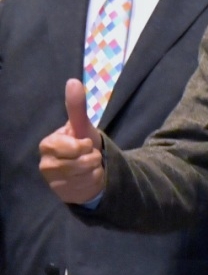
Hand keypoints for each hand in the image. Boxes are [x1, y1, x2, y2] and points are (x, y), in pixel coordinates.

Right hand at [39, 79, 105, 204]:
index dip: (84, 146)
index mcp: (48, 145)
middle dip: (92, 157)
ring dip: (94, 168)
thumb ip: (76, 106)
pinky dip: (94, 180)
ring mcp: (53, 180)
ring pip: (86, 173)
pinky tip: (87, 178)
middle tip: (86, 156)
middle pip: (81, 162)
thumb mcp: (81, 126)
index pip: (72, 147)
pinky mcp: (62, 193)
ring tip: (87, 166)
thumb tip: (73, 81)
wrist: (86, 170)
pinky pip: (88, 185)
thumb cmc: (82, 146)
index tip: (83, 145)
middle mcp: (46, 163)